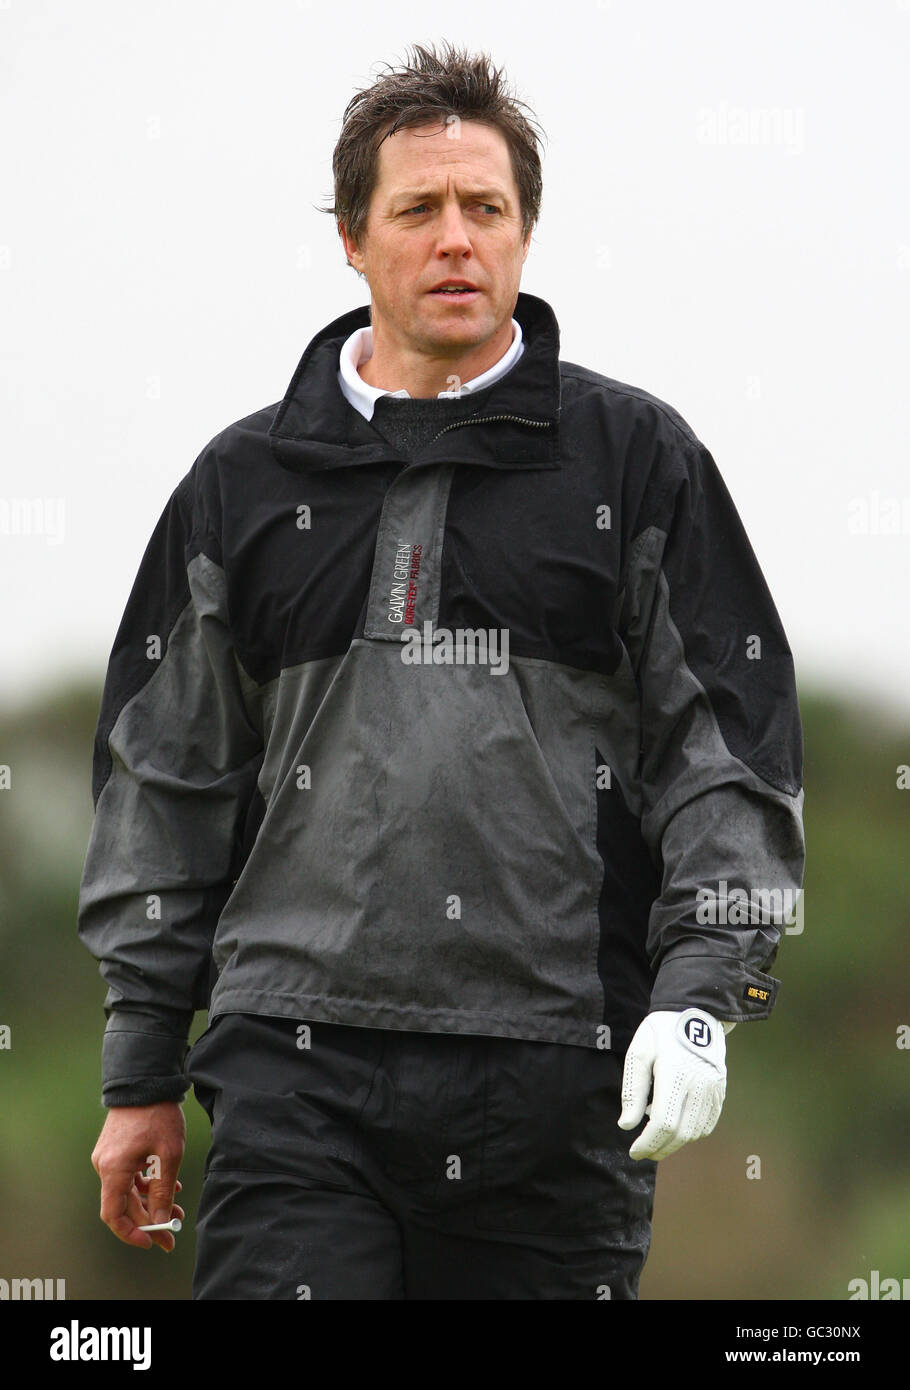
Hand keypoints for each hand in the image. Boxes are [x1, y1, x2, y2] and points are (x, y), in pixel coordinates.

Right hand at [91, 1102, 185, 1250]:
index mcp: (114, 1169)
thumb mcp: (168, 1156)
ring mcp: (108, 1157)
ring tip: (177, 1207)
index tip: (152, 1241)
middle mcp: (105, 1166)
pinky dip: (146, 1184)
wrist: (146, 1081)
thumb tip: (161, 1222)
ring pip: (128, 1191)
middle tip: (173, 1230)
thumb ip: (162, 1192)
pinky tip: (168, 1186)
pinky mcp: (115, 1150)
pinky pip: (128, 1176)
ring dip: (151, 1202)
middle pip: (124, 1205)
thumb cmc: (158, 1115)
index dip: (131, 1233)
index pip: (114, 1214)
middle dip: (149, 1219)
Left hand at [618, 1009, 726, 1159]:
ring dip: (674, 1143)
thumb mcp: (639, 1053)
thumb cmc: (662, 1032)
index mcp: (675, 1073)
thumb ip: (633, 1090)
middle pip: (680, 1133)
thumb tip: (626, 1125)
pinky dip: (691, 1133)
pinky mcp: (720, 1091)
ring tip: (656, 1135)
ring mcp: (713, 1090)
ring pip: (695, 1133)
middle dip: (660, 1149)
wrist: (696, 1014)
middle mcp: (699, 1085)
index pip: (663, 1122)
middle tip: (643, 1152)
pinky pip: (707, 1124)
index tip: (634, 1152)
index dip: (648, 1143)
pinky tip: (676, 1125)